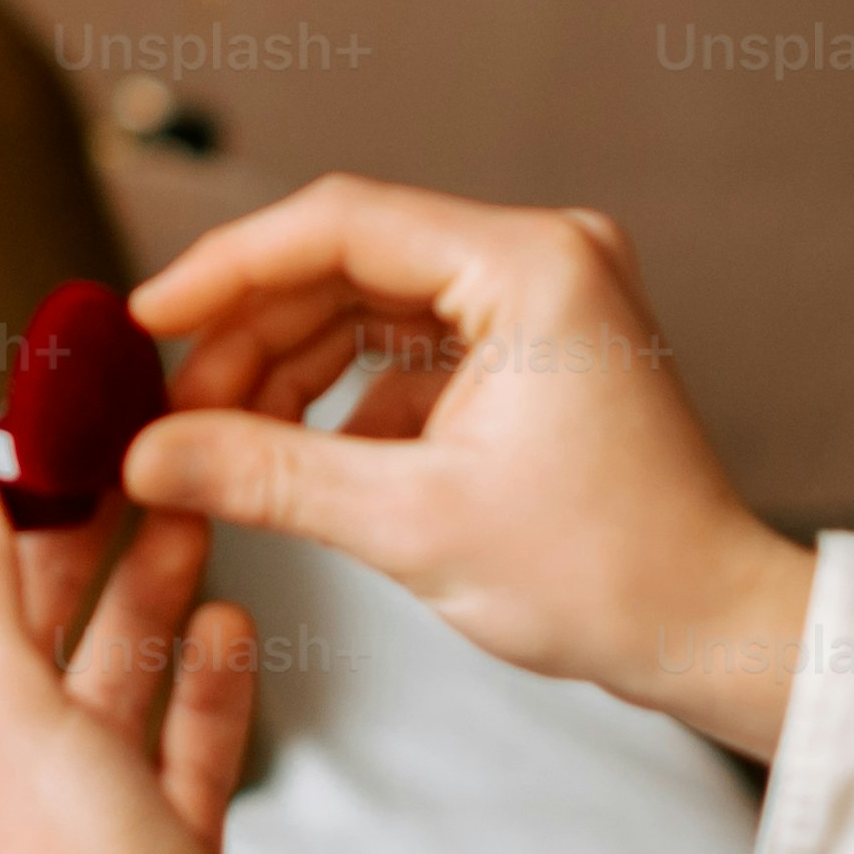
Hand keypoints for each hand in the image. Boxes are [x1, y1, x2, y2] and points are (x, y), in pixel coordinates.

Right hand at [121, 177, 820, 761]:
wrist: (708, 630)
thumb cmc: (602, 576)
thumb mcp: (411, 524)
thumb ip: (267, 475)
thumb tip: (145, 457)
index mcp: (530, 264)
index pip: (341, 223)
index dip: (228, 267)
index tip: (144, 317)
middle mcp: (541, 255)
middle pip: (348, 260)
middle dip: (251, 335)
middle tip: (170, 411)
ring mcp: (541, 296)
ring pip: (368, 304)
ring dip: (288, 370)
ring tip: (217, 443)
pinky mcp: (532, 343)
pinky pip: (407, 345)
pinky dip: (344, 398)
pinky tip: (300, 463)